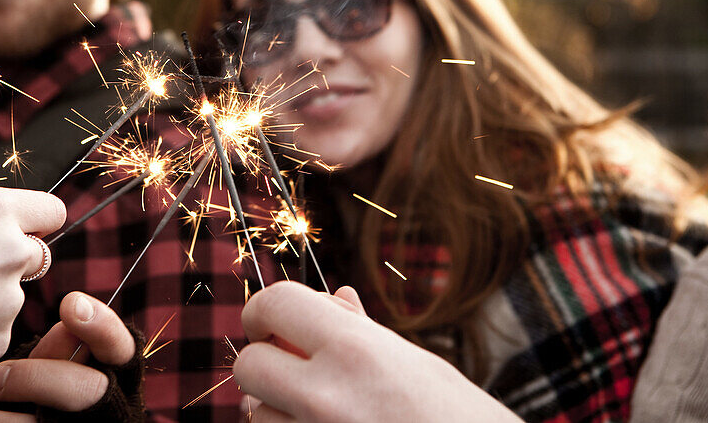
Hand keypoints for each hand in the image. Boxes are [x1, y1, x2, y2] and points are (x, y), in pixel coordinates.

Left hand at [0, 292, 136, 421]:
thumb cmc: (48, 398)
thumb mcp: (57, 372)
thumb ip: (60, 351)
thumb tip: (64, 324)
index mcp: (115, 378)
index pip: (120, 347)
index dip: (101, 326)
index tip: (70, 304)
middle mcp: (108, 409)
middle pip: (86, 389)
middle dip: (36, 378)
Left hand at [234, 281, 521, 422]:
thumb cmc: (459, 418)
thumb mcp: (414, 363)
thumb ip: (360, 331)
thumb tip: (333, 297)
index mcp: (354, 349)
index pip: (274, 305)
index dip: (263, 310)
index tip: (270, 322)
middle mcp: (327, 394)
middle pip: (248, 364)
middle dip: (263, 362)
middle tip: (290, 367)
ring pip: (255, 414)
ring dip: (276, 408)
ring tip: (322, 410)